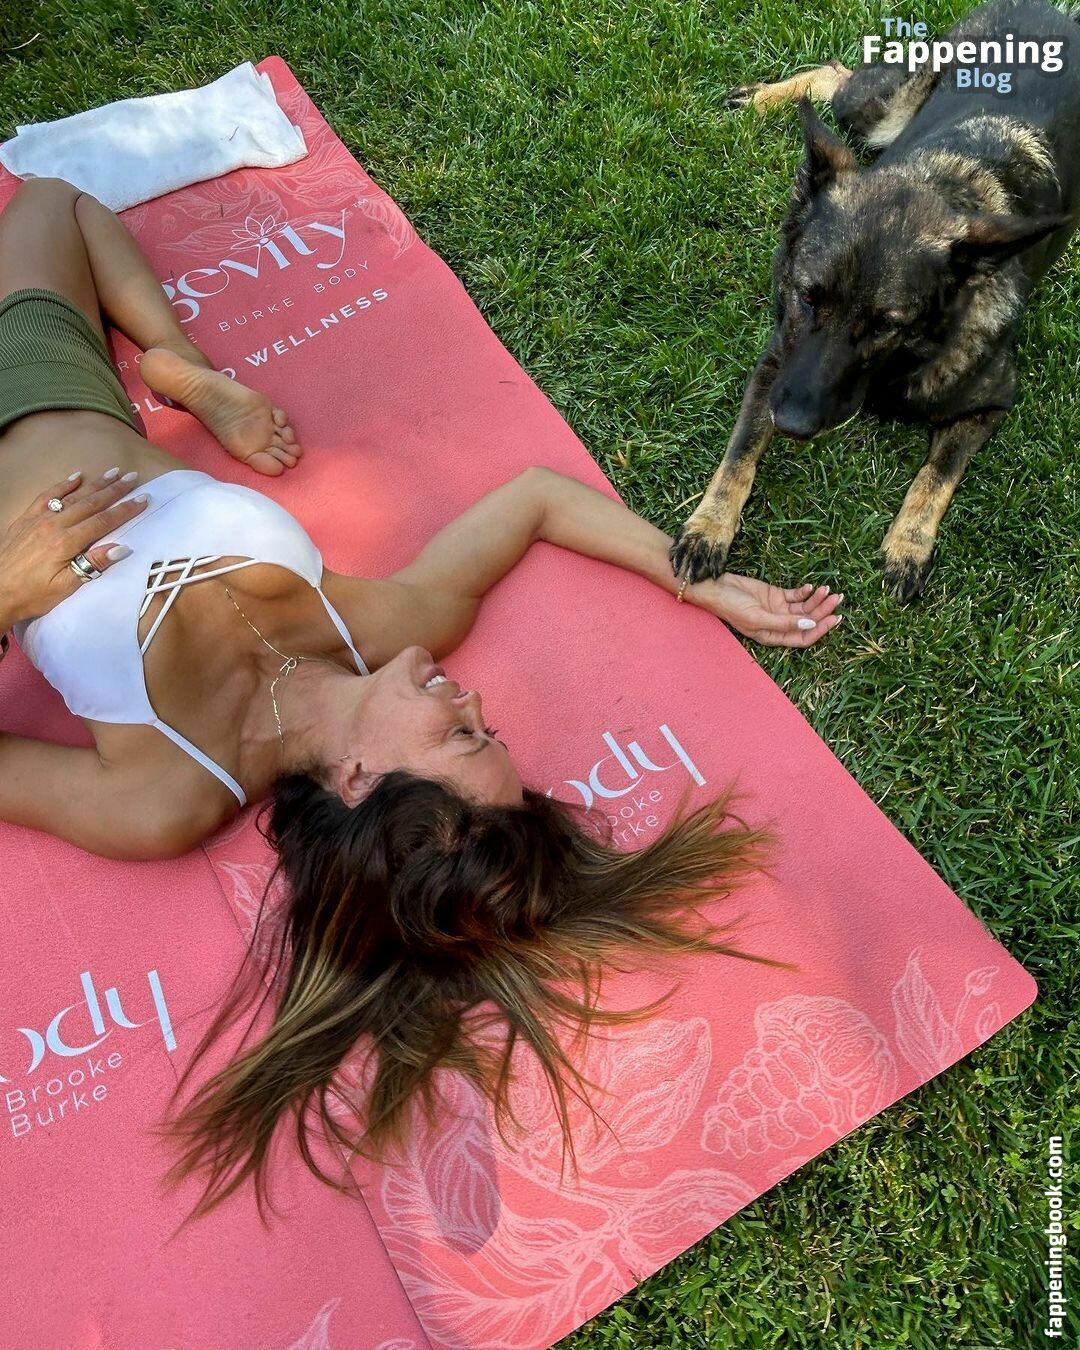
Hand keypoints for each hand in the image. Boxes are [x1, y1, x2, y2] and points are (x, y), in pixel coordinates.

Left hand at [0, 469, 148, 627]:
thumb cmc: (31, 594)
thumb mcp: (65, 587)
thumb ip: (92, 565)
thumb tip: (121, 548)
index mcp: (66, 543)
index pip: (103, 522)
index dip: (125, 510)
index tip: (143, 499)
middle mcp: (53, 525)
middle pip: (91, 504)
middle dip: (115, 490)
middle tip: (133, 478)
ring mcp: (38, 519)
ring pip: (73, 497)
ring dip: (95, 484)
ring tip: (113, 472)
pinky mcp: (26, 519)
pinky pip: (47, 496)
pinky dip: (62, 485)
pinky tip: (76, 477)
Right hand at [688, 573, 842, 646]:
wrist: (715, 587)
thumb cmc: (731, 606)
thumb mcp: (758, 617)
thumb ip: (784, 622)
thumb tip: (810, 624)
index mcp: (773, 636)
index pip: (803, 637)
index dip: (820, 629)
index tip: (834, 618)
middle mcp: (778, 624)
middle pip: (807, 620)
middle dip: (823, 610)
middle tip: (837, 599)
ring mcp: (778, 609)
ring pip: (804, 607)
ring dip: (817, 599)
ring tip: (827, 589)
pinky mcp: (775, 595)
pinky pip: (796, 595)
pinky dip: (806, 592)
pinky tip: (811, 587)